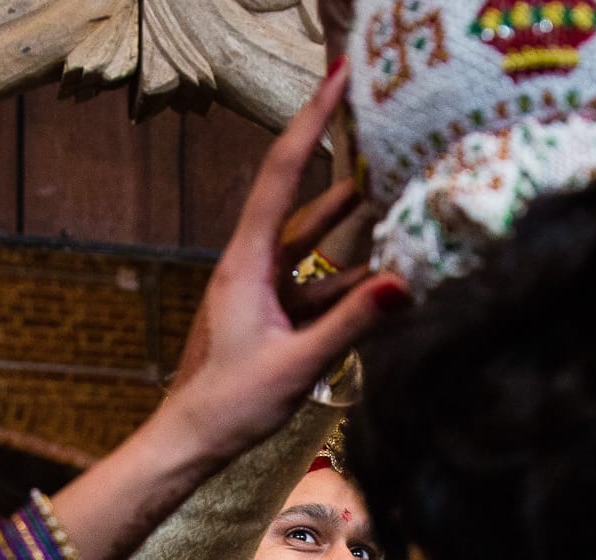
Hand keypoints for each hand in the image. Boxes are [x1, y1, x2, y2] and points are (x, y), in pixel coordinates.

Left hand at [166, 60, 407, 451]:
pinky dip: (344, 279)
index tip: (337, 80)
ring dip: (345, 223)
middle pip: (297, 199)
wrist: (190, 443)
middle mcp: (250, 266)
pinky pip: (312, 286)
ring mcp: (259, 292)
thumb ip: (353, 323)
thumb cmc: (229, 404)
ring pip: (309, 245)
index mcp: (247, 262)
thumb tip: (406, 283)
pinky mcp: (269, 318)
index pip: (282, 175)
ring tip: (388, 191)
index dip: (311, 122)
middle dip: (334, 162)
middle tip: (370, 125)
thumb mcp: (297, 363)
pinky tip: (381, 276)